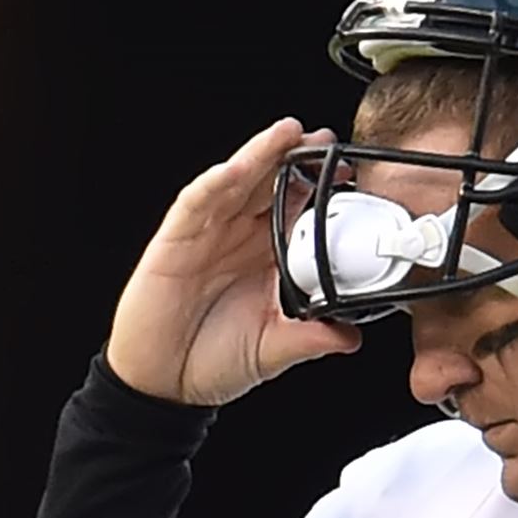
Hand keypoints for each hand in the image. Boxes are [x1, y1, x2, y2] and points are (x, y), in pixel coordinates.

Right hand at [107, 118, 361, 405]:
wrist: (164, 384)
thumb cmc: (214, 359)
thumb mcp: (275, 348)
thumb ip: (312, 338)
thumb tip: (352, 336)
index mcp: (269, 256)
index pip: (299, 210)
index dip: (323, 188)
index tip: (353, 176)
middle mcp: (241, 237)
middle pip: (272, 184)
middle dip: (298, 157)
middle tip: (327, 139)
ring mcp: (208, 234)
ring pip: (238, 182)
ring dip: (261, 154)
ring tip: (288, 133)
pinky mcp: (175, 240)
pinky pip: (196, 204)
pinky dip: (215, 184)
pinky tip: (235, 170)